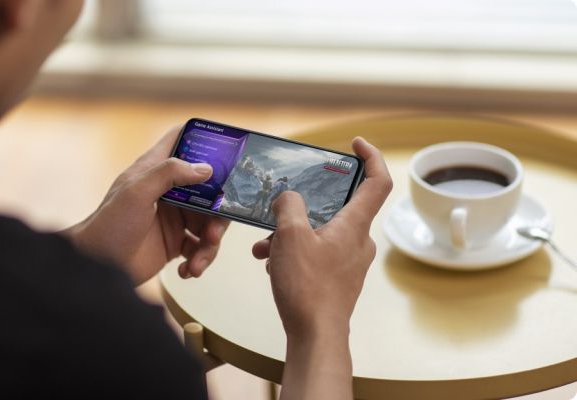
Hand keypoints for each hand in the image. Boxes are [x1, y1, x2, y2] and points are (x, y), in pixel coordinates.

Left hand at [65, 126, 229, 284]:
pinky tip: (188, 270)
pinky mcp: (175, 242)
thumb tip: (205, 168)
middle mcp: (169, 191)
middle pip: (209, 190)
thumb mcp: (136, 192)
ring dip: (211, 243)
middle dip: (219, 212)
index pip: (181, 140)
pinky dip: (200, 259)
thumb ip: (169, 174)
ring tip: (199, 261)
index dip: (203, 140)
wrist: (96, 269)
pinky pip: (200, 247)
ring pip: (209, 222)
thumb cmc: (108, 226)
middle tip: (215, 231)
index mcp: (156, 170)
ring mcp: (174, 217)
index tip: (225, 152)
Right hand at [252, 138, 391, 399]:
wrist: (316, 336)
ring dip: (292, 234)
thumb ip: (289, 206)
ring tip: (265, 246)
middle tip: (282, 208)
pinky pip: (317, 253)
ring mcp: (350, 262)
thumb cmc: (308, 287)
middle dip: (305, 205)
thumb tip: (289, 198)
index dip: (371, 157)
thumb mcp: (290, 236)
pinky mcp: (338, 279)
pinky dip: (295, 252)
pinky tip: (271, 263)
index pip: (378, 181)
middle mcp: (358, 241)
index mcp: (354, 225)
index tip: (355, 144)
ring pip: (321, 232)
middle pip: (339, 207)